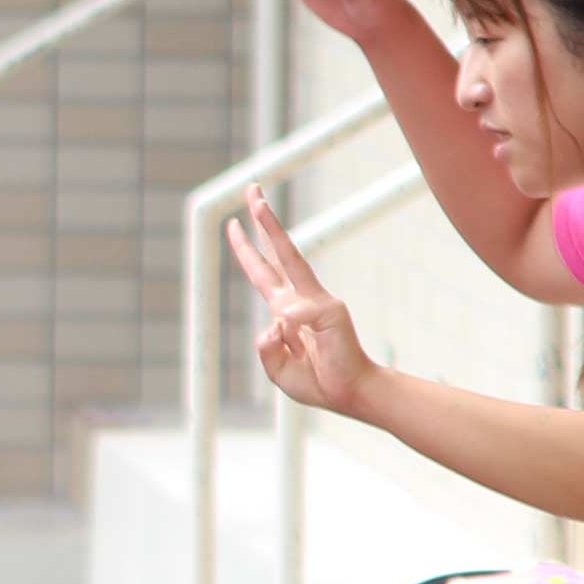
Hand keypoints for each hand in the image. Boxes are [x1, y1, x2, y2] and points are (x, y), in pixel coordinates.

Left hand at [227, 193, 379, 418]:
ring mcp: (317, 301)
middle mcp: (301, 299)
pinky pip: (298, 313)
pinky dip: (292, 330)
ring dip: (271, 228)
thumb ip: (267, 347)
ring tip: (257, 201)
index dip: (247, 250)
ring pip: (290, 258)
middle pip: (278, 252)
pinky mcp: (331, 311)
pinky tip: (302, 342)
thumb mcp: (278, 369)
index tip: (233, 224)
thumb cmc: (318, 381)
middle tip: (250, 188)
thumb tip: (276, 320)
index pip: (263, 272)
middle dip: (262, 221)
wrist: (350, 395)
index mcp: (286, 311)